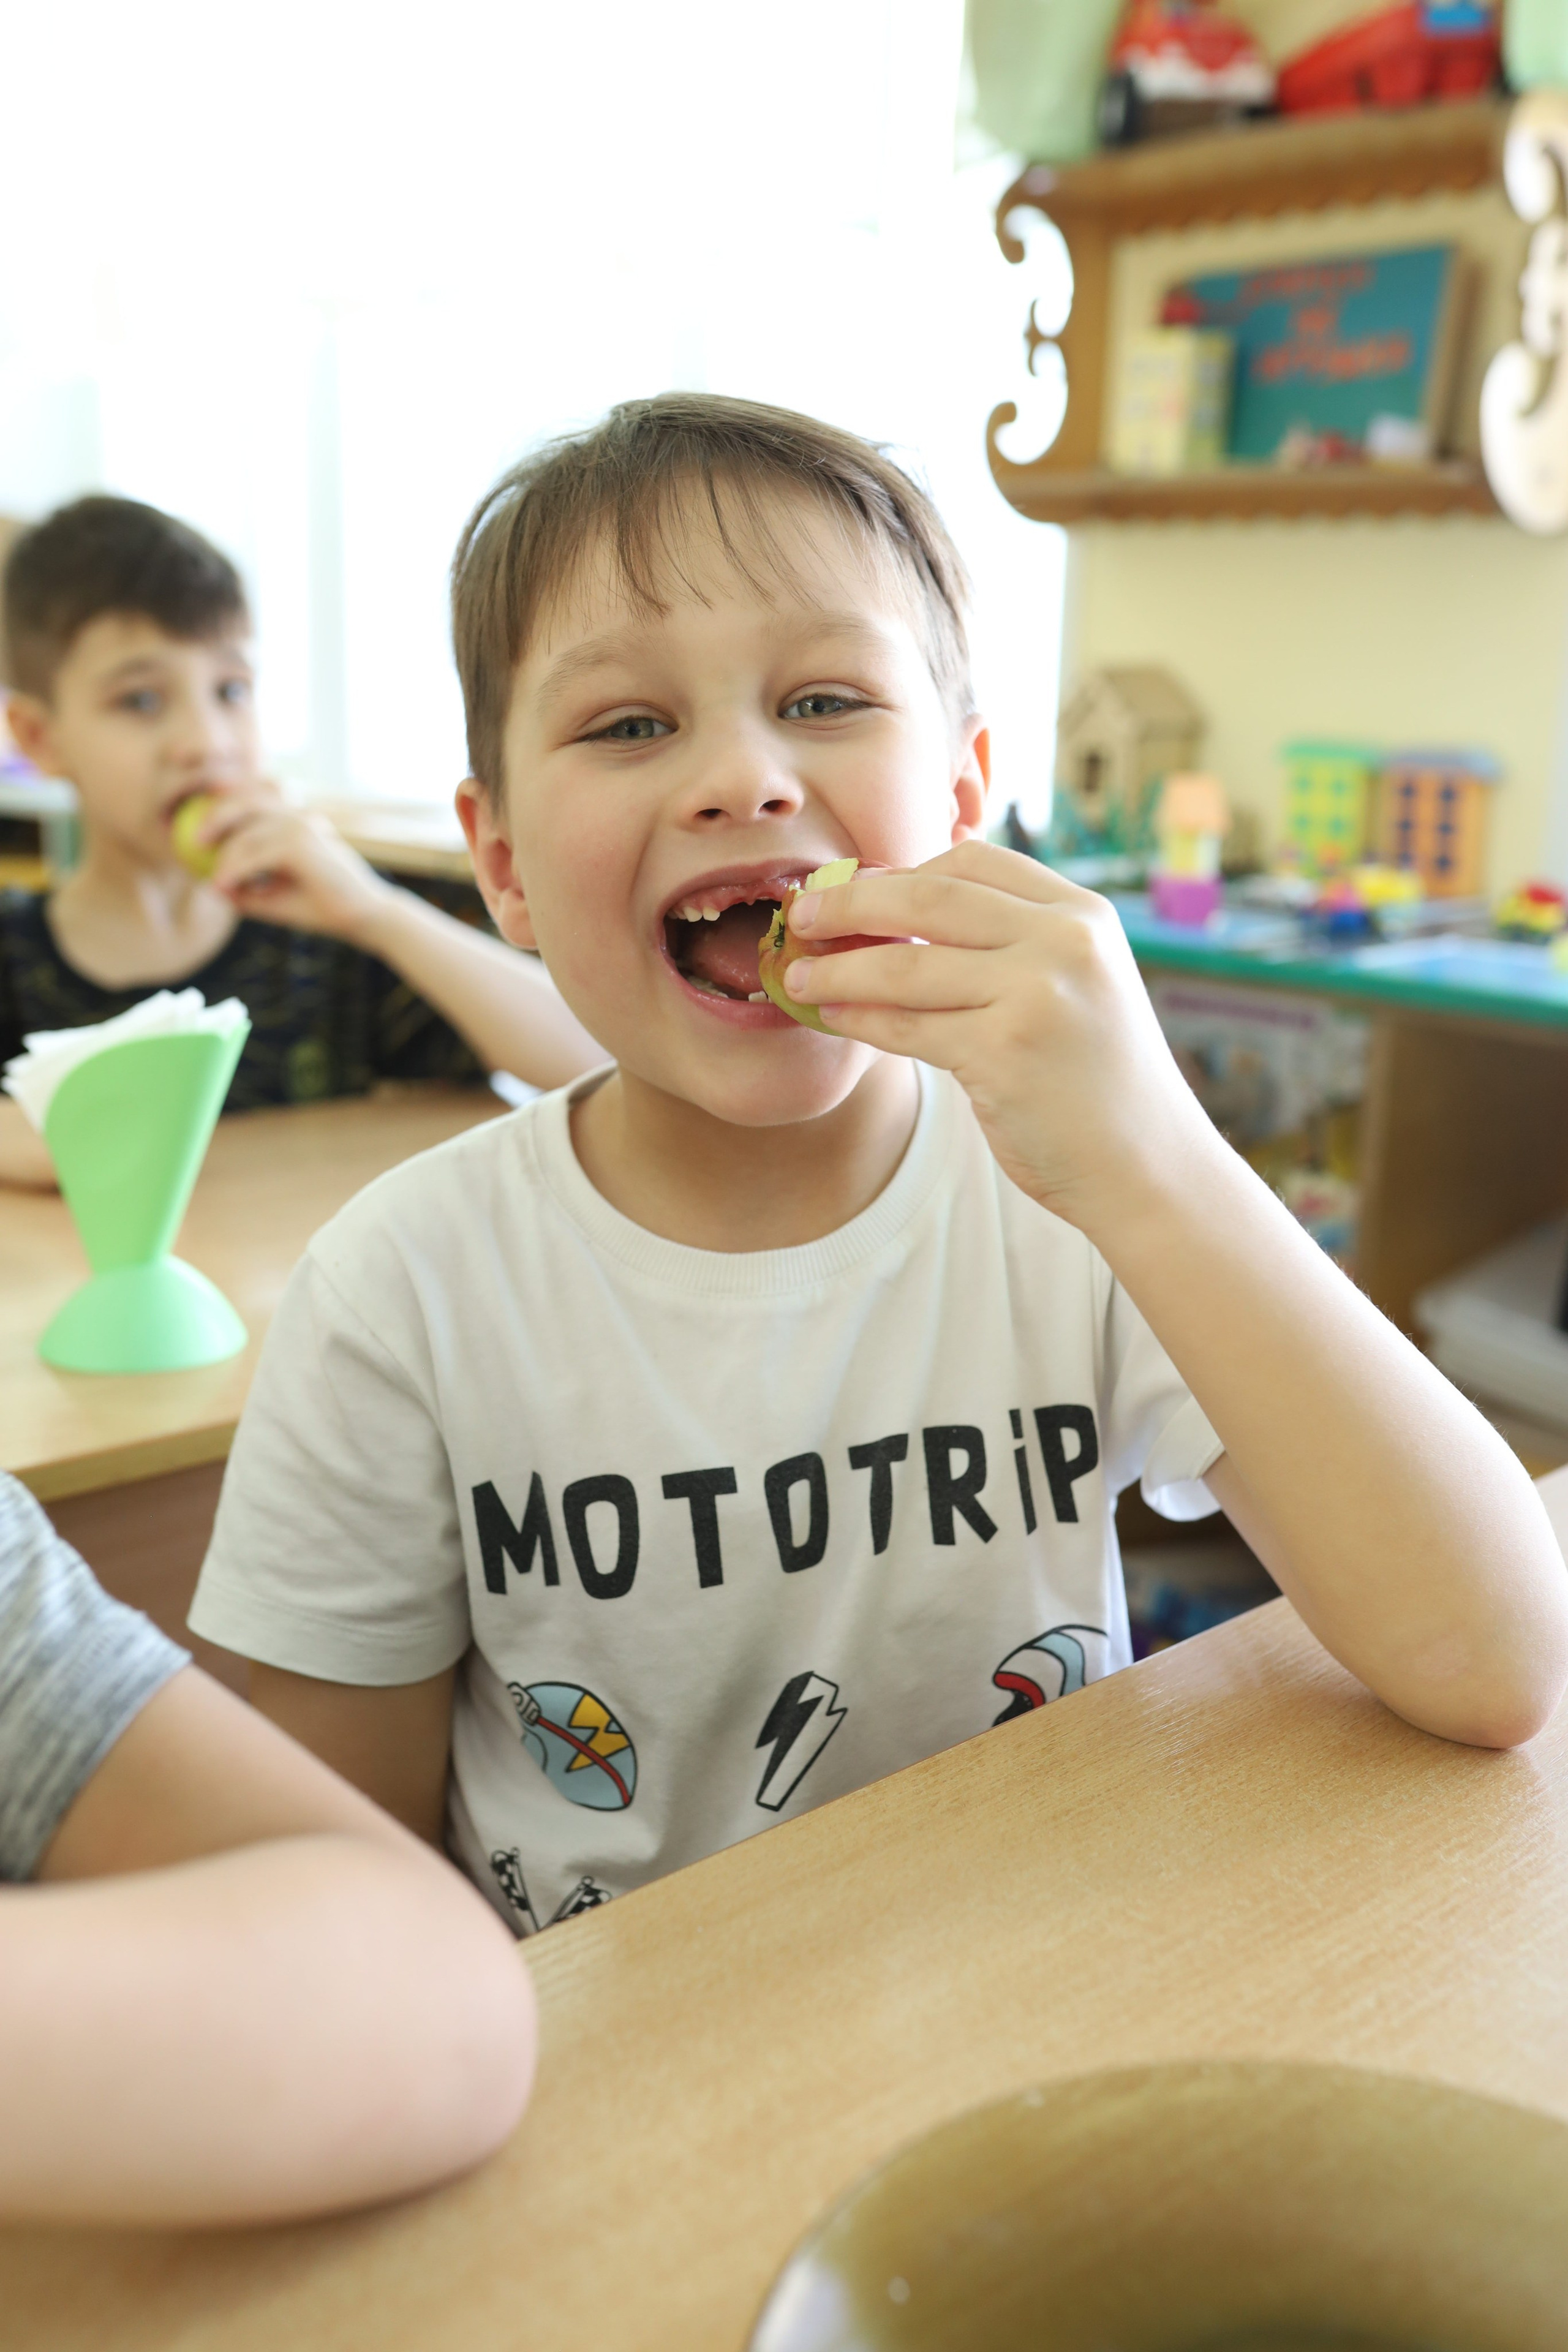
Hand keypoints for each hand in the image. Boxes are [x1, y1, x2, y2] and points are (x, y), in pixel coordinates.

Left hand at [197, 788, 394, 943]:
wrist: (363, 918)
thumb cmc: (322, 907)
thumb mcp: (275, 896)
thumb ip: (246, 888)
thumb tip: (211, 886)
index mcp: (296, 819)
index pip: (255, 794)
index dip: (226, 797)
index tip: (199, 824)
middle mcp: (299, 816)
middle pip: (246, 798)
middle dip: (216, 815)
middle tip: (195, 840)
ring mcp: (302, 826)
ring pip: (246, 831)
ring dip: (226, 857)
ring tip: (217, 881)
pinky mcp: (302, 843)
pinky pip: (255, 853)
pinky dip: (234, 870)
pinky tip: (222, 885)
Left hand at [781, 840, 1216, 1229]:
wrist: (1148, 1165)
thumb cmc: (1097, 1080)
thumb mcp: (1078, 983)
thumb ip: (1012, 942)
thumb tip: (902, 902)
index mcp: (1082, 914)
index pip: (975, 861)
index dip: (903, 869)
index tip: (854, 887)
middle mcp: (1064, 941)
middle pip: (929, 896)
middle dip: (851, 901)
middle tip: (801, 913)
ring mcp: (1036, 994)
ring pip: (905, 964)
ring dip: (837, 967)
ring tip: (796, 973)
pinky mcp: (1004, 1052)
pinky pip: (906, 1027)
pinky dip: (859, 1018)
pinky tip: (831, 1016)